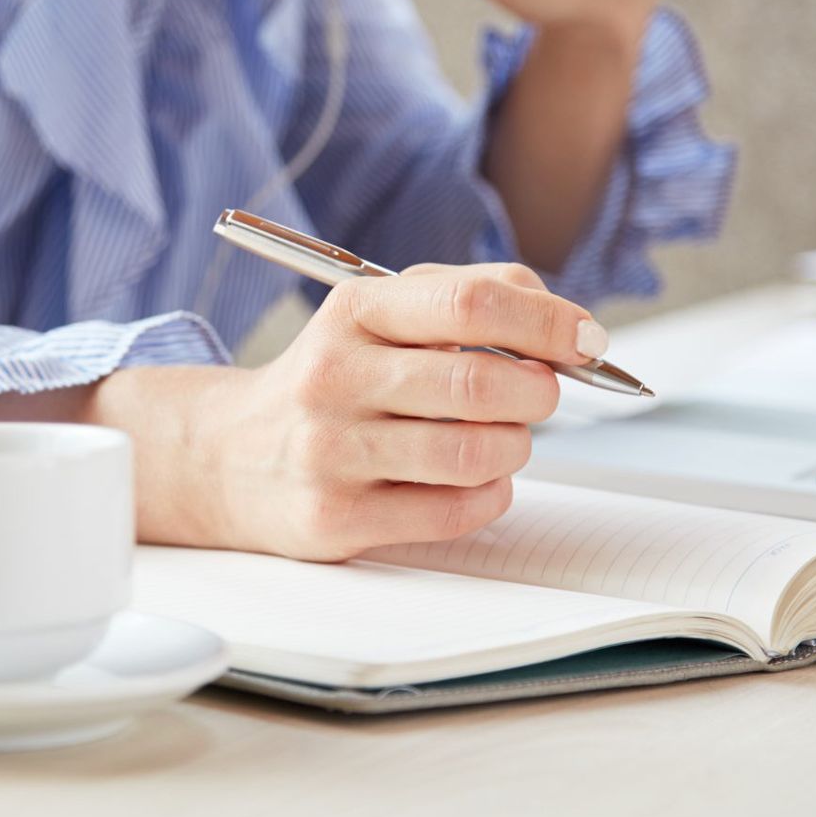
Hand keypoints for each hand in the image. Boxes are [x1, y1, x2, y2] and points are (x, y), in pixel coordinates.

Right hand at [133, 264, 606, 561]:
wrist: (226, 457)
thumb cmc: (334, 379)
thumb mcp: (381, 314)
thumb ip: (472, 297)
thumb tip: (567, 325)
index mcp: (355, 311)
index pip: (470, 304)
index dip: (548, 322)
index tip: (588, 340)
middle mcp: (335, 377)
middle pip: (479, 384)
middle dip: (538, 392)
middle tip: (540, 395)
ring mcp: (332, 452)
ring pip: (474, 455)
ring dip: (514, 447)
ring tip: (500, 439)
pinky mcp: (336, 519)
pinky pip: (453, 512)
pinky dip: (488, 496)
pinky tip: (473, 480)